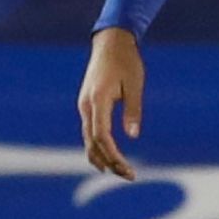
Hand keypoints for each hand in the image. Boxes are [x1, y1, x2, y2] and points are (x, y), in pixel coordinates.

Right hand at [78, 28, 144, 181]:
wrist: (110, 43)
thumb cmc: (126, 62)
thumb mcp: (135, 84)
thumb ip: (133, 110)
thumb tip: (132, 136)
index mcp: (97, 101)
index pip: (101, 137)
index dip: (113, 155)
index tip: (127, 168)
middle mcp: (86, 106)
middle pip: (92, 143)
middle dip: (109, 161)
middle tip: (129, 175)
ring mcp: (84, 106)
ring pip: (88, 139)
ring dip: (102, 156)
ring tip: (120, 171)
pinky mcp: (87, 105)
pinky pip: (89, 131)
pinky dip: (98, 146)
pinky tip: (108, 156)